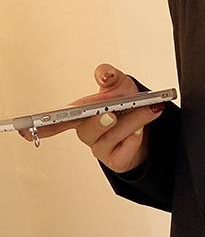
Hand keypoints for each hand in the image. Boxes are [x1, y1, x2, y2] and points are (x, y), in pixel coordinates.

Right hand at [20, 64, 162, 173]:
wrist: (148, 124)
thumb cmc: (127, 103)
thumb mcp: (120, 84)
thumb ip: (110, 75)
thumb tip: (103, 74)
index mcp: (80, 115)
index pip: (57, 122)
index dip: (43, 127)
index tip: (24, 131)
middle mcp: (87, 133)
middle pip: (87, 130)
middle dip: (101, 120)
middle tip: (112, 113)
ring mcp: (99, 150)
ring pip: (110, 137)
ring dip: (131, 122)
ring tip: (147, 110)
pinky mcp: (115, 162)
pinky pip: (123, 152)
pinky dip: (136, 138)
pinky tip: (141, 131)